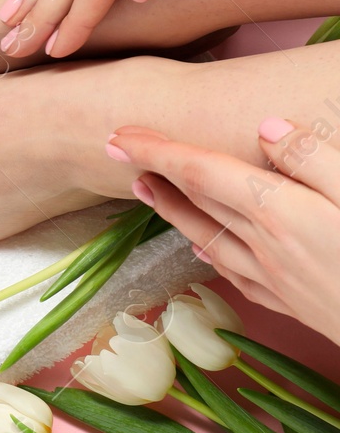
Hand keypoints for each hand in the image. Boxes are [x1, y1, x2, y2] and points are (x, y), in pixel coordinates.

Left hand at [106, 120, 339, 348]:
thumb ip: (313, 157)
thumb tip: (265, 127)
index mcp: (280, 211)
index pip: (201, 171)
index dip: (157, 150)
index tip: (117, 134)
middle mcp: (266, 247)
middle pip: (197, 202)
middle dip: (156, 173)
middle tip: (120, 150)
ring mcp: (277, 280)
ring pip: (208, 237)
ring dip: (171, 210)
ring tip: (145, 190)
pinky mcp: (294, 305)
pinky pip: (235, 273)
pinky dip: (210, 252)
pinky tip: (203, 248)